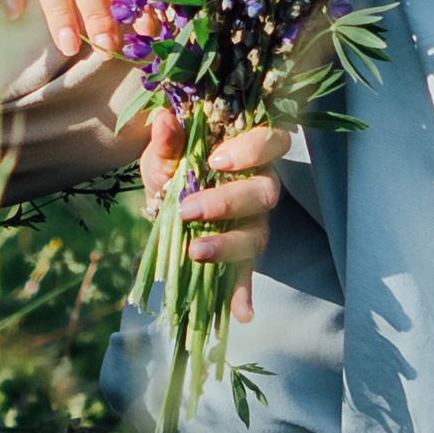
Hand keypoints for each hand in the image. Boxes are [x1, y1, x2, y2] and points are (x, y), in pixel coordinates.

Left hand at [141, 111, 290, 320]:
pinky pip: (247, 274)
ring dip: (229, 245)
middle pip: (264, 193)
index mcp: (248, 150)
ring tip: (196, 252)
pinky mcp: (242, 254)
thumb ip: (167, 138)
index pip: (271, 141)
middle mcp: (260, 184)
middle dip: (228, 203)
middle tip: (190, 210)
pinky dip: (243, 293)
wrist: (165, 195)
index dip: (252, 150)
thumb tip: (162, 119)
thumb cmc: (174, 163)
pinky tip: (241, 313)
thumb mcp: (165, 151)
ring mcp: (254, 222)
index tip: (215, 159)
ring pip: (257, 235)